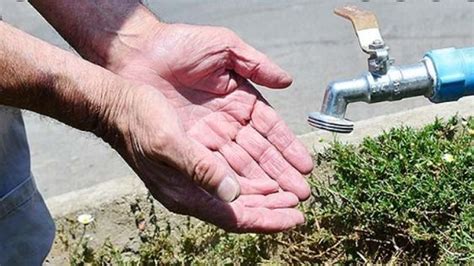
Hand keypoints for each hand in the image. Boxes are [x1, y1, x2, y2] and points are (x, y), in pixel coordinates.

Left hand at [113, 23, 313, 198]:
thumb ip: (256, 63)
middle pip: (259, 154)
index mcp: (240, 100)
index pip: (270, 129)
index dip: (288, 148)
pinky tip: (250, 197)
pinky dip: (231, 183)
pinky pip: (213, 168)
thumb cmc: (180, 45)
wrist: (138, 53)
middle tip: (302, 193)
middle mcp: (227, 122)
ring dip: (262, 184)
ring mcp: (207, 136)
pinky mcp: (186, 146)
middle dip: (281, 174)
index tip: (305, 166)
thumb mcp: (224, 47)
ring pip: (240, 165)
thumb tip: (287, 81)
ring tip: (283, 201)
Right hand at [113, 83, 305, 231]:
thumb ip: (200, 169)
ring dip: (266, 194)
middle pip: (241, 209)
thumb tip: (233, 193)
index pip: (235, 216)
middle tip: (300, 204)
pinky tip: (266, 176)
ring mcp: (194, 178)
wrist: (118, 107)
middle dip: (272, 208)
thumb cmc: (139, 122)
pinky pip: (231, 177)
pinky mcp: (196, 162)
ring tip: (290, 191)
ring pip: (239, 195)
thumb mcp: (168, 143)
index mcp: (186, 193)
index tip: (295, 218)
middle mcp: (193, 191)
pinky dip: (252, 179)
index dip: (267, 219)